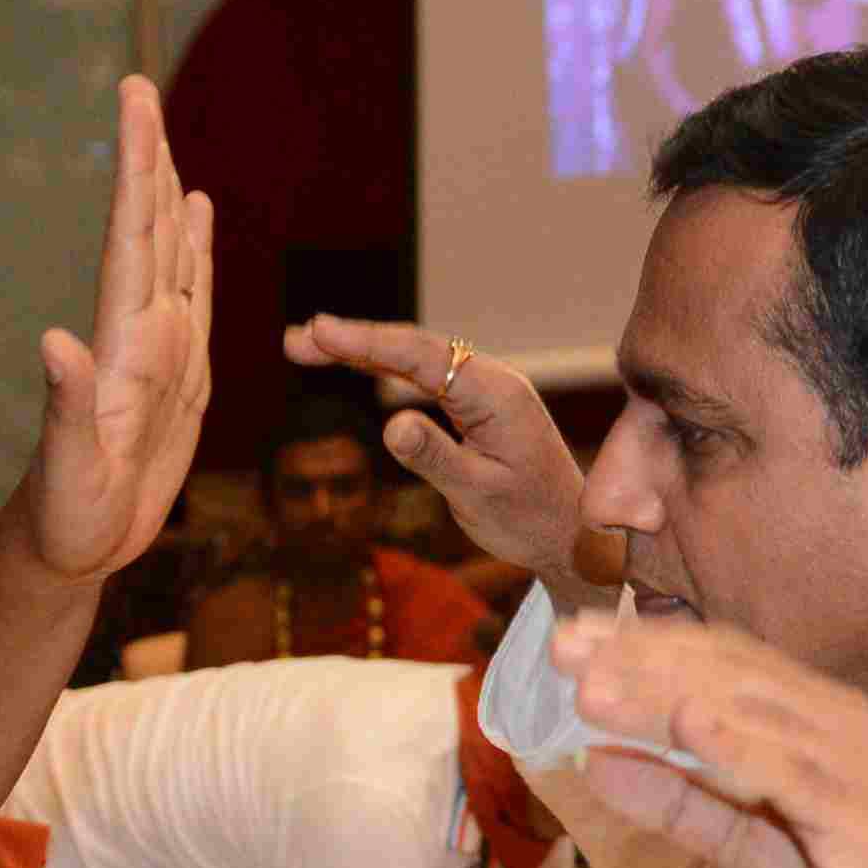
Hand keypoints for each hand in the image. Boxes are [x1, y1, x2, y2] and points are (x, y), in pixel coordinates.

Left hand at [18, 77, 217, 578]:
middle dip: (145, 159)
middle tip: (137, 87)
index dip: (135, 169)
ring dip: (167, 193)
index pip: (128, 240)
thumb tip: (53, 342)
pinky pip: (193, 296)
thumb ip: (64, 407)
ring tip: (167, 137)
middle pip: (145, 230)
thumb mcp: (67, 472)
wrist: (70, 550)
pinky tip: (194, 215)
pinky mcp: (177, 376)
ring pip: (169, 254)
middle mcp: (137, 336)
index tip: (135, 104)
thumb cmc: (64, 519)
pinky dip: (195, 250)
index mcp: (119, 348)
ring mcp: (157, 351)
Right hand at [288, 312, 593, 585]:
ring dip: (362, 352)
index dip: (368, 342)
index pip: (422, 357)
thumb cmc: (529, 520)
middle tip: (296, 339)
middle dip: (353, 341)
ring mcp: (482, 392)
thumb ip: (435, 458)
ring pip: (414, 361)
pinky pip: (424, 379)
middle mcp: (489, 382)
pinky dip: (384, 370)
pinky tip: (354, 364)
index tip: (322, 331)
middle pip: (412, 349)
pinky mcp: (474, 407)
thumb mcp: (478, 495)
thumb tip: (391, 424)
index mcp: (495, 395)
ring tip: (306, 347)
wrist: (571, 535)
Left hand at [551, 614, 867, 867]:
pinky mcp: (863, 814)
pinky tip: (685, 724)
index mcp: (816, 720)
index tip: (571, 639)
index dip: (644, 643)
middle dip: (639, 655)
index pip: (722, 661)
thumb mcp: (741, 846)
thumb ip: (677, 801)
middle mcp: (841, 722)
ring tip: (591, 688)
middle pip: (728, 671)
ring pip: (749, 710)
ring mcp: (857, 762)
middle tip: (562, 647)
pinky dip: (737, 744)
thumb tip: (595, 760)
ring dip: (664, 694)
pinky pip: (790, 770)